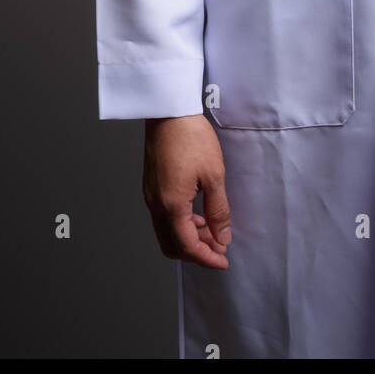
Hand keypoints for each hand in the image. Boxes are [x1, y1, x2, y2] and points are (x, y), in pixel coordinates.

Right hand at [142, 114, 231, 268]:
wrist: (168, 111)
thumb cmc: (191, 138)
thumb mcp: (214, 175)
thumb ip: (218, 210)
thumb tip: (223, 237)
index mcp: (171, 206)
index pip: (187, 247)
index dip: (207, 259)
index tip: (223, 262)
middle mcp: (155, 205)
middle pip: (172, 245)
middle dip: (196, 252)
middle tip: (219, 248)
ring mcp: (150, 195)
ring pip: (166, 232)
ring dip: (188, 238)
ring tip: (212, 231)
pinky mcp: (151, 186)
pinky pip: (163, 217)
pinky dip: (180, 224)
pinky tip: (197, 214)